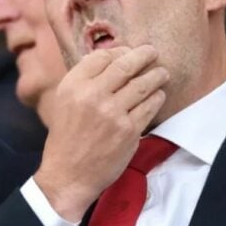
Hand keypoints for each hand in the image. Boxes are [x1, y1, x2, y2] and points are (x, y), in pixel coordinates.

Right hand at [34, 45, 168, 222]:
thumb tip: (108, 60)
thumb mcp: (64, 103)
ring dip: (156, 75)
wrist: (68, 174)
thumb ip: (83, 82)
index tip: (128, 53)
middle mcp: (91, 95)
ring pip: (143, 83)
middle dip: (143, 55)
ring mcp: (112, 112)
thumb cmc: (66, 138)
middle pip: (125, 65)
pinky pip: (150, 105)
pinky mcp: (129, 129)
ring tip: (162, 72)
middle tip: (152, 52)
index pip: (101, 57)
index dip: (118, 51)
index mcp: (71, 86)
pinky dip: (157, 97)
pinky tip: (158, 95)